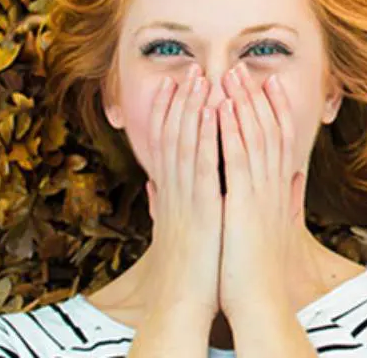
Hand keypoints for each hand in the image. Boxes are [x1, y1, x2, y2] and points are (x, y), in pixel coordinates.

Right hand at [144, 62, 223, 322]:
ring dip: (192, 106)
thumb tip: (153, 191)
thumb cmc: (186, 268)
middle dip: (181, 100)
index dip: (171, 112)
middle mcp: (174, 189)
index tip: (176, 84)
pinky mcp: (201, 205)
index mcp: (171, 193)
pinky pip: (203, 162)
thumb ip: (162, 207)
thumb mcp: (172, 230)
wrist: (183, 300)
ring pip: (186, 141)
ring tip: (200, 76)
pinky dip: (206, 134)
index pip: (168, 144)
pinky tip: (213, 110)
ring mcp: (185, 195)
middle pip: (174, 135)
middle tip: (189, 67)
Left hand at [217, 61, 304, 316]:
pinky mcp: (243, 200)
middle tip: (245, 66)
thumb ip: (286, 199)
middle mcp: (275, 184)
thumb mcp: (276, 225)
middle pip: (269, 129)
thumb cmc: (261, 267)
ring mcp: (261, 190)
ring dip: (241, 102)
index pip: (281, 138)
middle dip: (257, 95)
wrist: (260, 298)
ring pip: (254, 135)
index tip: (269, 82)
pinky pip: (235, 156)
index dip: (276, 108)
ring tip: (230, 74)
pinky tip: (219, 107)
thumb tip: (295, 180)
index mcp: (279, 189)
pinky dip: (229, 129)